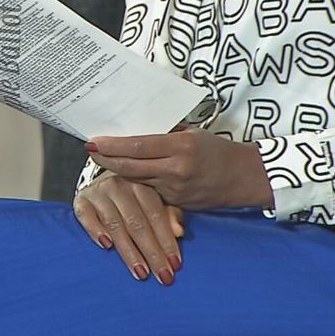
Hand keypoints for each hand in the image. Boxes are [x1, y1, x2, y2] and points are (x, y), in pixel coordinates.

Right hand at [73, 171, 183, 285]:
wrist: (104, 180)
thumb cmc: (135, 197)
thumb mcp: (157, 201)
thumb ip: (170, 214)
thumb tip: (179, 232)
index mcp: (142, 183)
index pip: (156, 215)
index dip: (166, 241)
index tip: (175, 265)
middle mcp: (119, 184)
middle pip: (137, 223)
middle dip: (152, 252)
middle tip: (162, 276)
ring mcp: (98, 191)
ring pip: (114, 224)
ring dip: (128, 251)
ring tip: (140, 272)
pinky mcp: (81, 200)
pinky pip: (85, 216)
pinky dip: (94, 229)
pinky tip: (106, 245)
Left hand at [85, 127, 273, 210]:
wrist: (244, 178)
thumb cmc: (218, 150)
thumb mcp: (192, 134)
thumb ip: (165, 134)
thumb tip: (134, 131)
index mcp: (180, 147)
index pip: (138, 146)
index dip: (112, 145)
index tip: (93, 141)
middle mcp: (176, 170)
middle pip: (130, 167)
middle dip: (106, 159)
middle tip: (91, 150)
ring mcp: (175, 190)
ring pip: (136, 181)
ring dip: (118, 171)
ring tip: (103, 159)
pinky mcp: (176, 204)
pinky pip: (150, 193)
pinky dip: (137, 184)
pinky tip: (125, 176)